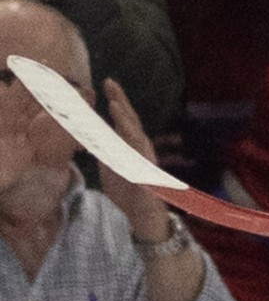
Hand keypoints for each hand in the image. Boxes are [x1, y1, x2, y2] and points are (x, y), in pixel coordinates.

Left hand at [92, 80, 169, 239]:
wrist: (144, 218)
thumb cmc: (128, 192)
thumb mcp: (109, 165)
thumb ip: (103, 148)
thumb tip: (89, 130)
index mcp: (130, 146)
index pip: (123, 119)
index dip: (117, 100)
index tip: (106, 82)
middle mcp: (140, 151)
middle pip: (131, 122)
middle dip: (121, 102)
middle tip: (110, 82)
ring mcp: (146, 163)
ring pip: (136, 138)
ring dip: (126, 122)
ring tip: (115, 105)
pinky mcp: (148, 180)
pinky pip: (139, 163)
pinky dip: (132, 152)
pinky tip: (126, 141)